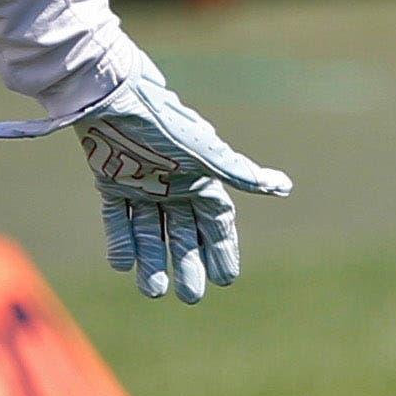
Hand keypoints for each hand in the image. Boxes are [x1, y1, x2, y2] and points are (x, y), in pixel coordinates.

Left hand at [0, 61, 290, 305]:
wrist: (115, 98)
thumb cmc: (165, 124)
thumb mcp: (207, 154)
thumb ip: (241, 174)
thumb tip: (285, 187)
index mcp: (200, 177)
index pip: (216, 222)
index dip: (222, 250)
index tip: (226, 280)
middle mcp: (173, 183)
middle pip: (184, 233)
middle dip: (188, 264)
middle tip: (190, 297)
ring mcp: (141, 184)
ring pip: (149, 232)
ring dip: (152, 260)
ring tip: (155, 291)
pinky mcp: (111, 180)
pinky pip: (117, 219)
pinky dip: (121, 241)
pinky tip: (122, 266)